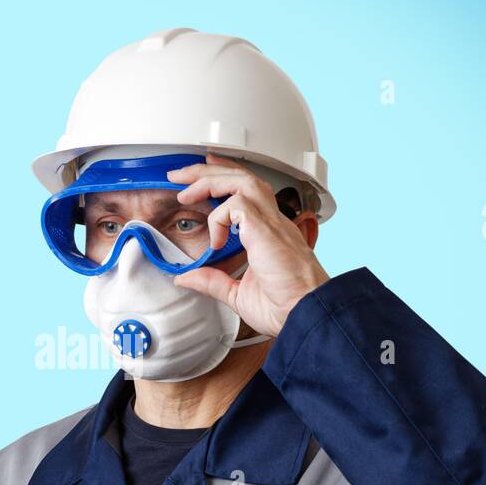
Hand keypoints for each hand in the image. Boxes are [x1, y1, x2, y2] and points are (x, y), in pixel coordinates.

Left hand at [167, 153, 328, 337]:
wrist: (304, 313)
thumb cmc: (285, 307)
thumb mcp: (238, 294)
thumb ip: (212, 282)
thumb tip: (186, 278)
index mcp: (268, 234)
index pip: (246, 192)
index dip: (223, 180)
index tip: (198, 180)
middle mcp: (272, 222)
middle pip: (241, 178)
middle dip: (207, 171)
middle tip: (181, 175)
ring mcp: (271, 223)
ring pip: (242, 180)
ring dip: (210, 180)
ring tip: (187, 191)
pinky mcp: (266, 229)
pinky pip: (237, 205)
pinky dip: (219, 217)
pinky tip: (216, 240)